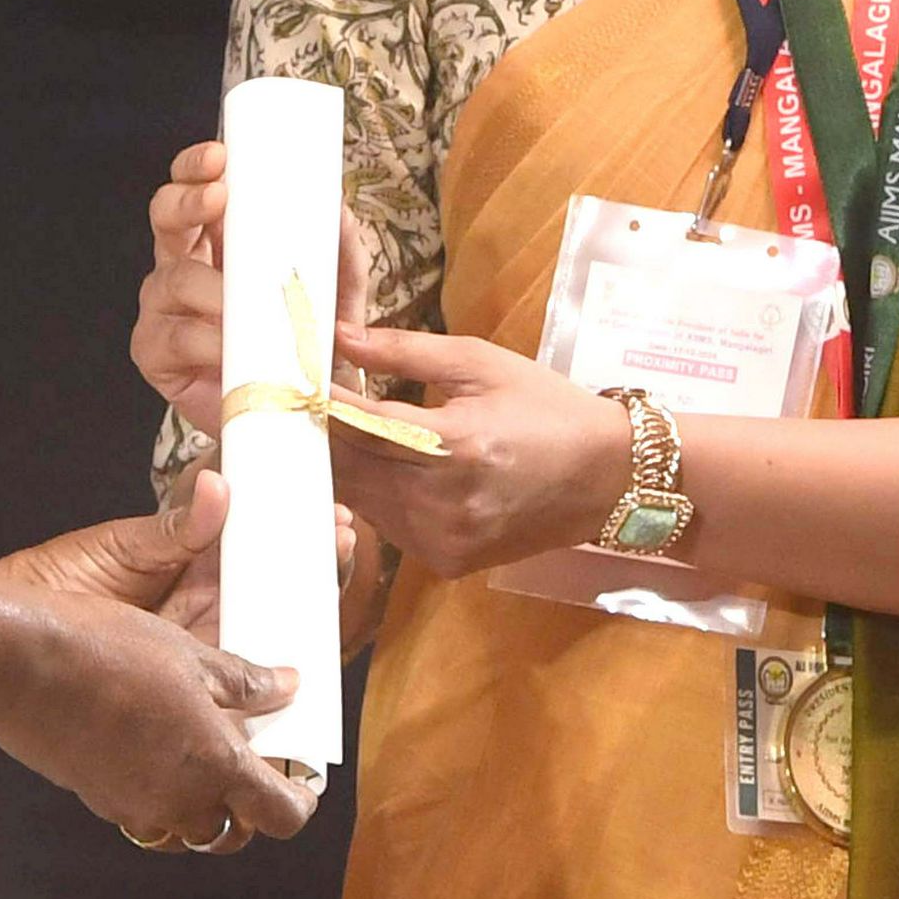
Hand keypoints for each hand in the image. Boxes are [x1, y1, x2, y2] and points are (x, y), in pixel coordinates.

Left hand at [0, 473, 355, 648]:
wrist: (5, 640)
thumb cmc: (54, 582)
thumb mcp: (118, 547)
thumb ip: (173, 526)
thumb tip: (218, 484)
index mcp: (186, 564)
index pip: (250, 542)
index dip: (289, 525)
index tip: (324, 506)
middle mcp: (198, 604)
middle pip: (268, 582)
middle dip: (310, 558)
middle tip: (343, 531)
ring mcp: (194, 644)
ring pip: (264, 624)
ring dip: (302, 600)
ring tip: (336, 564)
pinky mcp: (185, 681)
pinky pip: (238, 675)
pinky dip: (274, 662)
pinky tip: (305, 641)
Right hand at [0, 591, 319, 855]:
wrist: (21, 665)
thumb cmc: (108, 651)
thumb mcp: (190, 655)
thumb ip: (244, 681)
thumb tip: (287, 686)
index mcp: (215, 765)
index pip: (280, 815)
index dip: (300, 802)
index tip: (303, 781)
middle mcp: (179, 801)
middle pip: (233, 832)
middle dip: (249, 808)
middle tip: (252, 764)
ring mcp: (133, 805)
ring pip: (186, 828)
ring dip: (203, 805)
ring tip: (202, 754)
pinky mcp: (98, 797)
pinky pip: (144, 810)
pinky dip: (160, 792)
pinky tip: (152, 744)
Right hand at [132, 139, 371, 430]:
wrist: (298, 409)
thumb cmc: (305, 340)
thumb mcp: (336, 290)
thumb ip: (341, 249)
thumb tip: (339, 210)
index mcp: (213, 239)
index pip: (194, 188)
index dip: (197, 166)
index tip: (220, 156)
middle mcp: (180, 264)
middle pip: (164, 215)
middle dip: (187, 199)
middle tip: (219, 196)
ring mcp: (162, 309)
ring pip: (174, 278)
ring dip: (213, 287)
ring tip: (244, 302)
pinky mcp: (155, 353)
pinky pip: (178, 336)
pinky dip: (208, 339)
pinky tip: (231, 346)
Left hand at [327, 324, 631, 578]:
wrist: (604, 477)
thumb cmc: (544, 407)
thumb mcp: (480, 363)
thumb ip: (404, 350)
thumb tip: (341, 336)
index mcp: (455, 445)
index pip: (362, 423)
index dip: (322, 402)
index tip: (294, 380)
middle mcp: (443, 502)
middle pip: (350, 469)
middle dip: (324, 437)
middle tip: (303, 406)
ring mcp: (442, 540)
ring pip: (361, 501)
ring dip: (348, 467)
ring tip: (343, 433)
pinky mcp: (445, 562)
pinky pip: (388, 525)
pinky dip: (377, 496)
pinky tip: (386, 468)